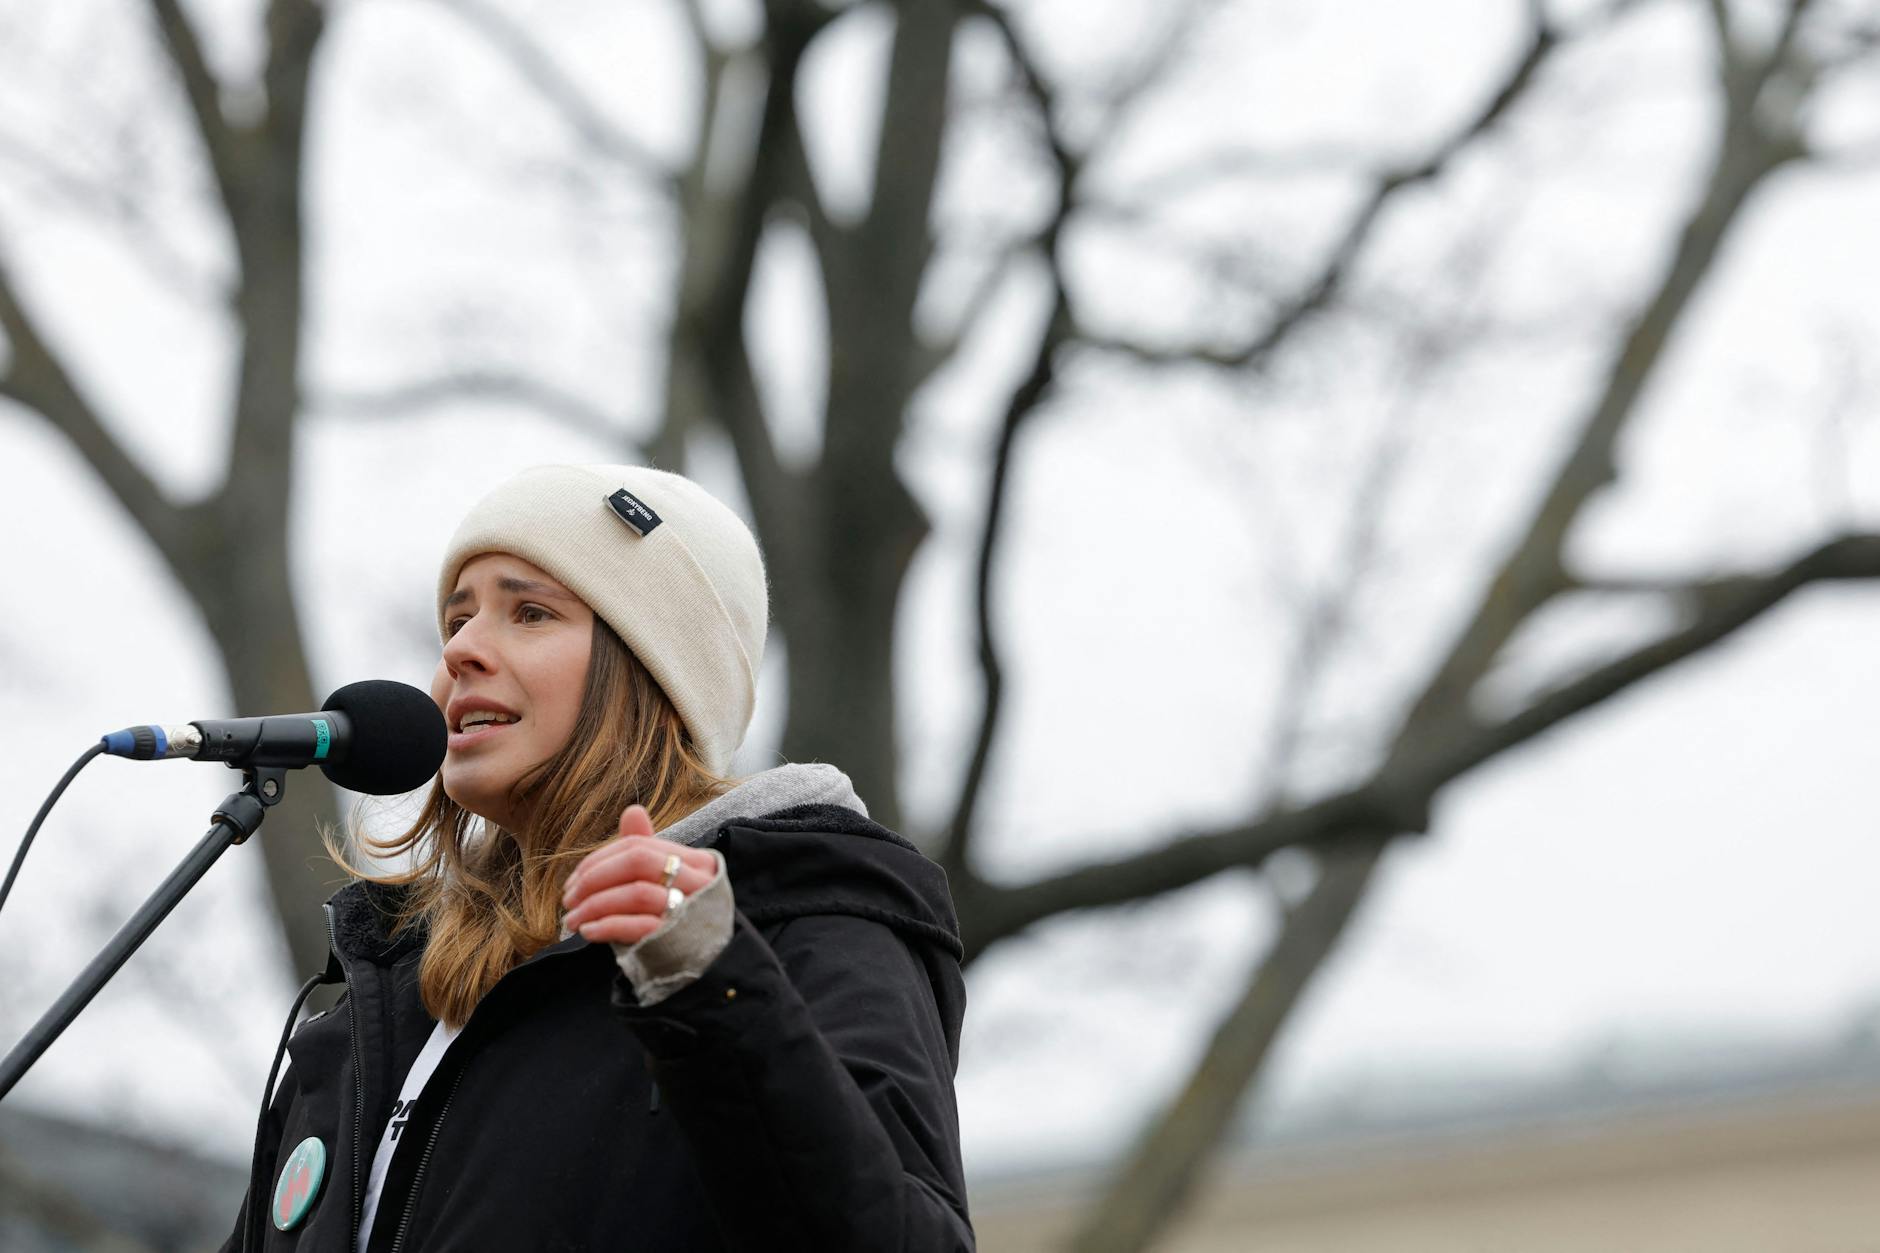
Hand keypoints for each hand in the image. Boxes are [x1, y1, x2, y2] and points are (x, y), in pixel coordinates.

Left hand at [561, 804, 717, 943]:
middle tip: (568, 899)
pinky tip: (589, 931)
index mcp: (695, 861)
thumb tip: (632, 810)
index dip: (599, 860)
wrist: (706, 964)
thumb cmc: (681, 918)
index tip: (574, 880)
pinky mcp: (679, 939)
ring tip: (571, 920)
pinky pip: (639, 926)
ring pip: (636, 893)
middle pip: (637, 862)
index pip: (638, 846)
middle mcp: (697, 881)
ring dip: (594, 905)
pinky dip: (607, 926)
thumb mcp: (667, 880)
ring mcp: (690, 909)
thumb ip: (647, 849)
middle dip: (594, 878)